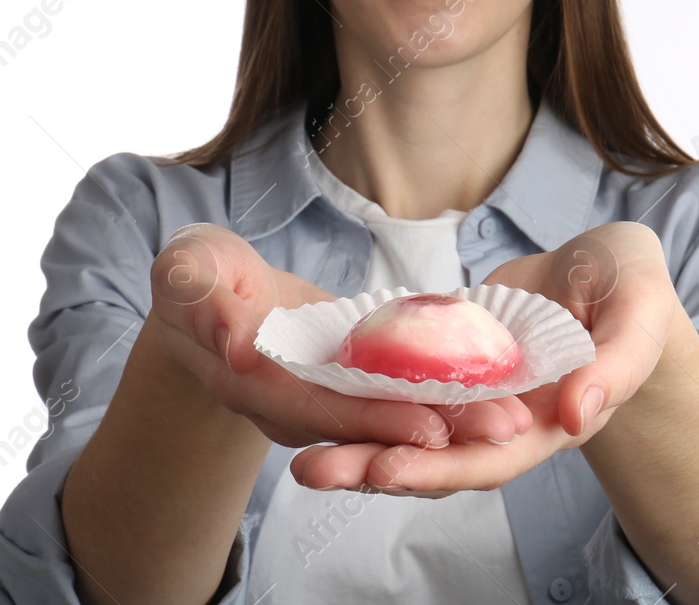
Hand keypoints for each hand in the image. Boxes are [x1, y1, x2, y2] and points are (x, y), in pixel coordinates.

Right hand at [148, 222, 532, 452]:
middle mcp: (291, 405)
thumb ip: (203, 299)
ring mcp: (320, 398)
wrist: (207, 291)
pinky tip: (491, 385)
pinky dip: (440, 391)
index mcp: (250, 383)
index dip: (370, 419)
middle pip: (364, 425)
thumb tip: (239, 345)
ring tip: (513, 417)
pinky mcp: (345, 382)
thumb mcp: (186, 270)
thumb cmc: (194, 274)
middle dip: (434, 429)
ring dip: (450, 419)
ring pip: (387, 415)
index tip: (428, 427)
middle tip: (503, 426)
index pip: (315, 409)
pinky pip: (395, 390)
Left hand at [287, 221, 674, 496]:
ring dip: (359, 444)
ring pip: (412, 430)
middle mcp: (505, 421)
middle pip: (436, 457)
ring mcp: (473, 394)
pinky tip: (317, 396)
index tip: (386, 468)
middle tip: (312, 471)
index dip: (440, 466)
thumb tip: (578, 414)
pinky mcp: (450, 360)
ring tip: (303, 459)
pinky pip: (403, 385)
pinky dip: (364, 397)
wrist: (607, 269)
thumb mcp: (639, 314)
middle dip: (375, 467)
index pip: (490, 459)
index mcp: (550, 420)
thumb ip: (617, 365)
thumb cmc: (633, 288)